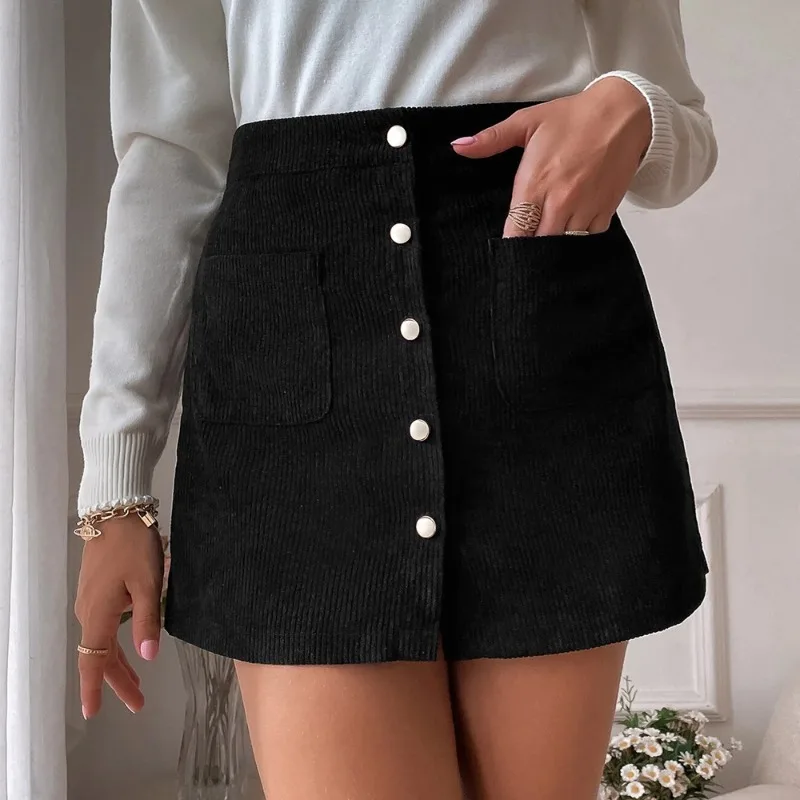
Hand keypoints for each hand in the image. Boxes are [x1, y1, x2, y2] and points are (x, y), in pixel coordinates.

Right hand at [74, 515, 164, 717]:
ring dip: (118, 663)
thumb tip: (148, 657)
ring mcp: (90, 599)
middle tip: (138, 703)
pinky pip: (103, 625)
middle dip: (117, 681)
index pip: (93, 661)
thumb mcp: (149, 583)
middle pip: (100, 655)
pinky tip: (128, 646)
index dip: (94, 689)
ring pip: (102, 640)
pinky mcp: (96, 588)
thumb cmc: (134, 546)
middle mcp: (89, 611)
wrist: (116, 511)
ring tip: (137, 683)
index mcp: (99, 614)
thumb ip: (147, 621)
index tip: (93, 713)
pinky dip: (115, 643)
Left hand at [451, 77, 651, 235]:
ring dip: (554, 246)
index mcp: (534, 185)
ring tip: (547, 244)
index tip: (506, 247)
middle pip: (538, 245)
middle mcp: (558, 202)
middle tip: (525, 248)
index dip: (510, 244)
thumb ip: (491, 139)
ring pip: (563, 245)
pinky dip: (579, 238)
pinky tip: (572, 230)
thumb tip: (457, 146)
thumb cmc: (572, 118)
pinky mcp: (605, 211)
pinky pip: (588, 238)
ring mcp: (583, 209)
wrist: (624, 113)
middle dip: (530, 249)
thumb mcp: (527, 122)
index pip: (516, 231)